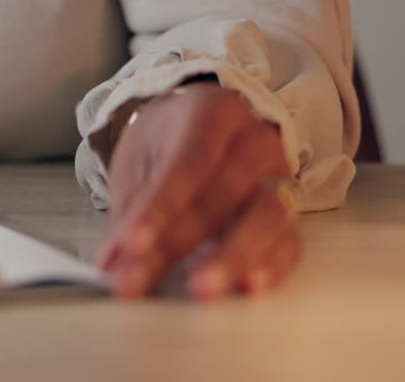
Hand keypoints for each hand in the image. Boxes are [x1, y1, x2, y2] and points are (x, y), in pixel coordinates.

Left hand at [96, 81, 299, 299]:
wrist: (202, 122)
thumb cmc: (167, 141)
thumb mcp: (138, 160)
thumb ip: (128, 212)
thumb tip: (113, 263)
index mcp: (210, 113)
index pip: (186, 163)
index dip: (159, 208)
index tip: (132, 245)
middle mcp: (253, 141)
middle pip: (222, 194)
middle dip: (178, 243)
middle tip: (142, 278)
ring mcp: (278, 175)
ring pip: (265, 217)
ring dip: (230, 257)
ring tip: (201, 290)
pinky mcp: (291, 210)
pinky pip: (288, 241)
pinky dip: (269, 266)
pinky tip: (247, 287)